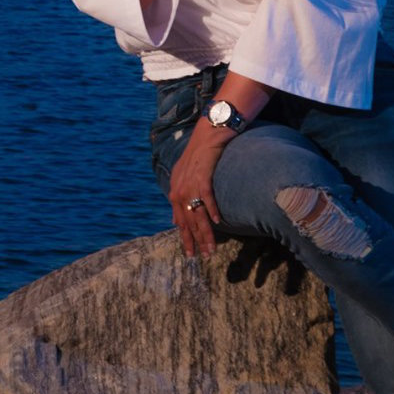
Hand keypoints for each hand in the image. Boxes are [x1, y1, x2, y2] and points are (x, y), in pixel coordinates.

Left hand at [167, 124, 226, 257]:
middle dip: (195, 241)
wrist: (206, 136)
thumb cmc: (197, 158)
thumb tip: (176, 220)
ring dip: (205, 232)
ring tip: (210, 248)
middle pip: (188, 221)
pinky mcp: (202, 176)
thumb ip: (180, 199)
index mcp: (175, 193)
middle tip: (203, 257)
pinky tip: (218, 221)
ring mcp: (190, 184)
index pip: (179, 221)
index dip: (185, 238)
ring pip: (197, 214)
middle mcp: (179, 190)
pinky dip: (212, 208)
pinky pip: (207, 196)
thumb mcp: (183, 179)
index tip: (191, 254)